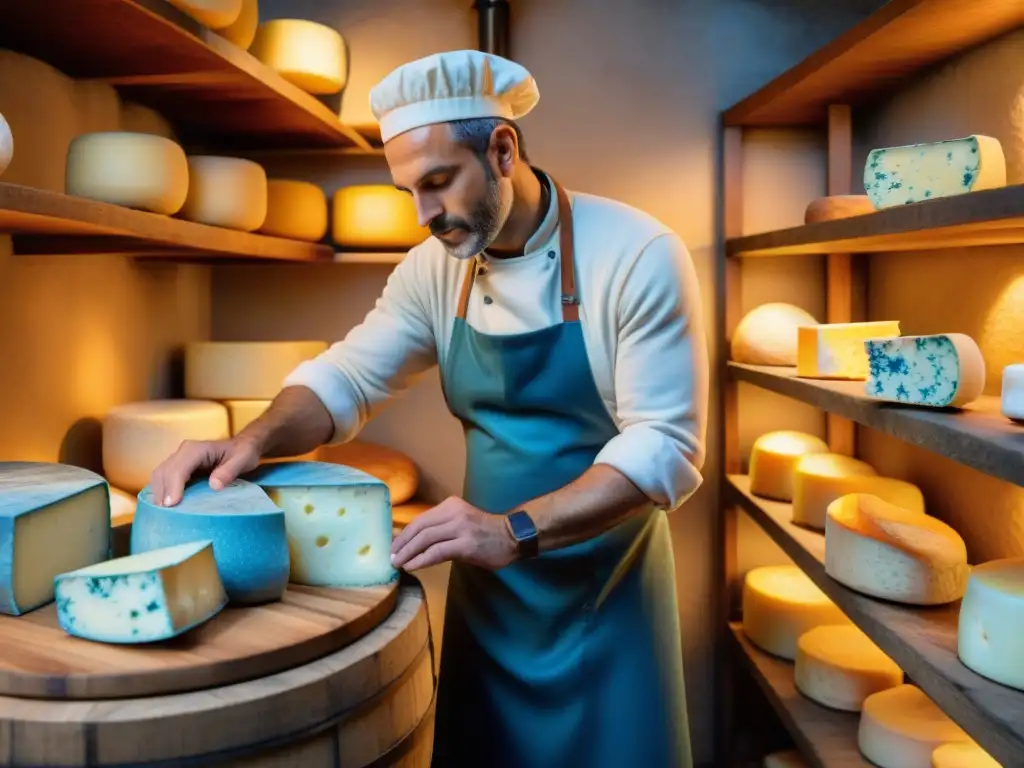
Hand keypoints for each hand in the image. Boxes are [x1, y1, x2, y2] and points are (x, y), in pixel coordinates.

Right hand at [148, 437, 261, 506]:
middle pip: (163, 472)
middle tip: (164, 515)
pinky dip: (162, 493)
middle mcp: (183, 452)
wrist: (242, 447)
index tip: (171, 505)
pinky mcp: (178, 468)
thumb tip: (214, 485)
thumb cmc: (242, 453)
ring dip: (159, 494)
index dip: (173, 487)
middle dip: (162, 493)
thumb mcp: (242, 460)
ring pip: (160, 476)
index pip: (178, 468)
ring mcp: (179, 459)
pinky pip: (164, 479)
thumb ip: (229, 471)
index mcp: (196, 449)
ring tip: (164, 514)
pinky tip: (166, 507)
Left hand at [390, 496, 518, 570]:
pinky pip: (438, 552)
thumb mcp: (459, 522)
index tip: (392, 545)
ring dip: (408, 552)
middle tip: (391, 556)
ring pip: (426, 539)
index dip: (404, 534)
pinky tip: (413, 566)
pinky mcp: (466, 544)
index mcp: (450, 505)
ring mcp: (461, 528)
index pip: (420, 519)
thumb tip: (411, 541)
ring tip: (398, 563)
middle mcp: (454, 513)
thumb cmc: (484, 532)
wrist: (512, 537)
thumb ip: (439, 528)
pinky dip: (422, 559)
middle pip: (419, 527)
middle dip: (402, 543)